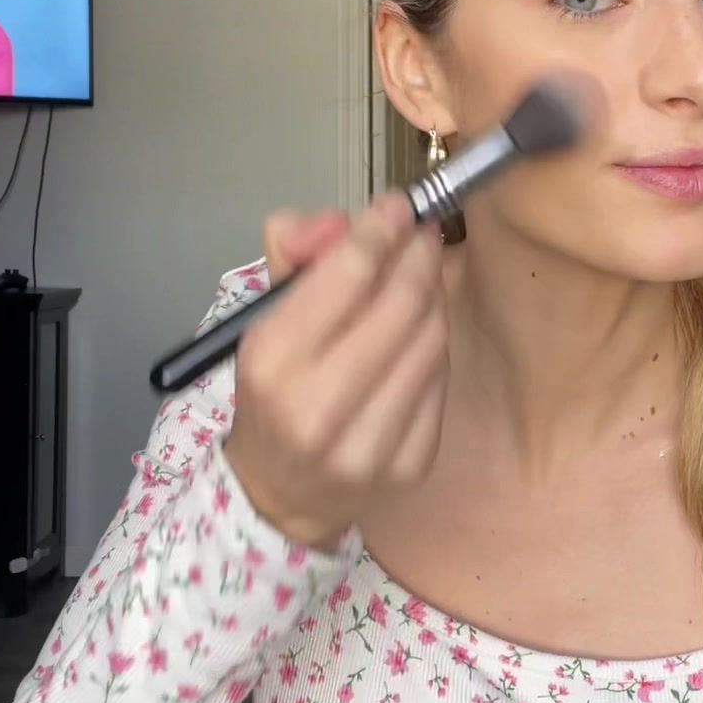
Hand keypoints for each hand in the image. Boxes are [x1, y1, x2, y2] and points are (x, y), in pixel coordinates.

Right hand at [224, 191, 449, 549]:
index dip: (380, 231)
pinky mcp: (409, 465)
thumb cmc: (273, 395)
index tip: (396, 207)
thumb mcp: (262, 323)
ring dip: (432, 296)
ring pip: (429, 340)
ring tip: (422, 276)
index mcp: (273, 363)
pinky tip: (421, 332)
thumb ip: (295, 259)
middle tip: (422, 234)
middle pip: (400, 305)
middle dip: (417, 257)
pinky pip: (439, 381)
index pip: (347, 277)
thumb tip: (338, 221)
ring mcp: (369, 444)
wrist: (281, 496)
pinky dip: (434, 345)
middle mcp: (319, 408)